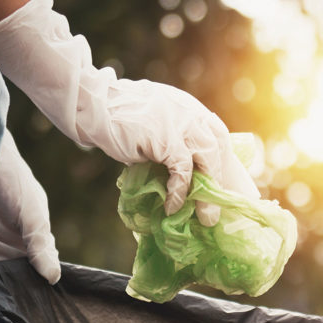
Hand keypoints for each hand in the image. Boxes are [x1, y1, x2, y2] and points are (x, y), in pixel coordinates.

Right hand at [0, 0, 260, 224]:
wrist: (91, 105)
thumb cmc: (116, 119)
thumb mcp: (153, 125)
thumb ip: (169, 141)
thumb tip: (180, 175)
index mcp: (189, 108)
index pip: (218, 136)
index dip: (226, 163)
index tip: (231, 186)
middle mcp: (190, 112)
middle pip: (219, 149)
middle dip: (224, 181)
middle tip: (223, 209)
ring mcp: (180, 122)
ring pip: (208, 159)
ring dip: (207, 192)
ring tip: (205, 218)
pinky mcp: (165, 137)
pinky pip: (181, 169)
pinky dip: (179, 190)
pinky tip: (172, 206)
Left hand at [0, 130, 59, 290]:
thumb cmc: (15, 184)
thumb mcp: (34, 214)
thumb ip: (40, 245)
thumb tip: (54, 277)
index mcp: (33, 243)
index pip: (39, 271)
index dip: (40, 287)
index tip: (40, 301)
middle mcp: (12, 249)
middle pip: (16, 280)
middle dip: (17, 292)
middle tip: (18, 304)